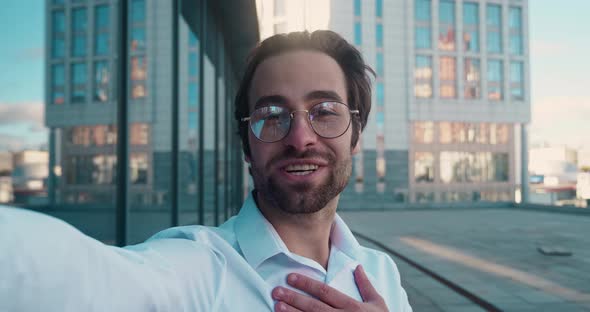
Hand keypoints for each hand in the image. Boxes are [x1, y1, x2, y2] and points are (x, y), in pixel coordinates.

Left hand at [271, 265, 387, 311]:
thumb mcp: (378, 304)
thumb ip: (366, 285)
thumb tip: (357, 266)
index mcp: (352, 307)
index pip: (325, 292)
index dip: (307, 284)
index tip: (290, 276)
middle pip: (314, 307)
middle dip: (294, 298)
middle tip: (276, 291)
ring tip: (277, 307)